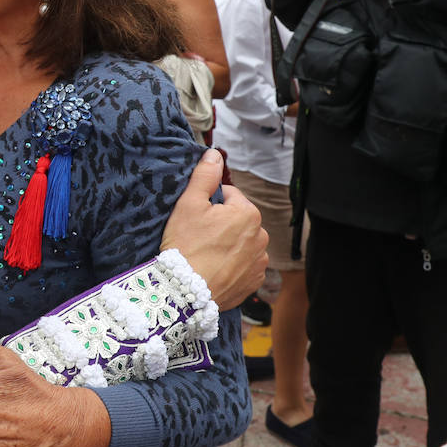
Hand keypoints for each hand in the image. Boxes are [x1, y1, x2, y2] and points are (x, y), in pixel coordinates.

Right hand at [162, 149, 267, 308]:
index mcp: (248, 213)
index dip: (208, 204)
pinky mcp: (254, 281)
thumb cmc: (185, 245)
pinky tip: (214, 269)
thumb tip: (214, 154)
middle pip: (236, 220)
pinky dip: (232, 265)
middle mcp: (261, 236)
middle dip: (221, 224)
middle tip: (198, 237)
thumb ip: (205, 175)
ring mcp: (259, 261)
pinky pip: (244, 265)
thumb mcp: (189, 203)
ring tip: (206, 255)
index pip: (228, 196)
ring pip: (242, 242)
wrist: (185, 291)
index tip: (196, 218)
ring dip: (228, 244)